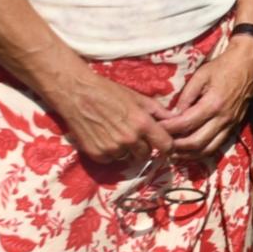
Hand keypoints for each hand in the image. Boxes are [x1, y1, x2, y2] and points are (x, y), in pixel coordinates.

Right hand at [48, 64, 171, 165]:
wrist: (76, 94)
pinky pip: (110, 160)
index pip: (166, 145)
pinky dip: (109, 153)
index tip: (165, 147)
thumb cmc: (108, 92)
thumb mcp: (137, 97)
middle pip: (145, 154)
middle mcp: (129, 139)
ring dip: (125, 150)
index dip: (167, 147)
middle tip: (134, 135)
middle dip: (143, 147)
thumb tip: (175, 118)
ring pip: (127, 157)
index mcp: (142, 123)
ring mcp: (112, 148)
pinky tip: (103, 138)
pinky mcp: (97, 155)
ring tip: (114, 133)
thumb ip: (157, 110)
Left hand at [160, 36, 252, 158]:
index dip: (168, 128)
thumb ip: (186, 96)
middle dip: (176, 146)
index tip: (156, 127)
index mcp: (213, 104)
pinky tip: (191, 150)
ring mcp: (230, 124)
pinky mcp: (234, 126)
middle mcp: (222, 119)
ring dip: (189, 154)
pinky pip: (217, 146)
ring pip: (207, 149)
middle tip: (162, 143)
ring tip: (174, 152)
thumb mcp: (201, 75)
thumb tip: (173, 114)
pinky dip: (202, 152)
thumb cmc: (224, 66)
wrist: (249, 64)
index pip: (185, 124)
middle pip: (195, 142)